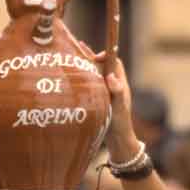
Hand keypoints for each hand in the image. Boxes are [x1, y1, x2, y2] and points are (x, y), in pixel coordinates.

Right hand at [80, 42, 138, 162]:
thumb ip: (117, 92)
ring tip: (69, 58)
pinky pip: (89, 87)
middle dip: (90, 57)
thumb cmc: (120, 124)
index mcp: (119, 84)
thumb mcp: (119, 108)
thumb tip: (111, 77)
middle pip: (102, 66)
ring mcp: (104, 94)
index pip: (114, 62)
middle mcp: (112, 87)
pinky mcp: (98, 102)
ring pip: (94, 76)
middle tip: (76, 47)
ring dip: (84, 67)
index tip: (94, 57)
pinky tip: (69, 80)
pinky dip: (81, 80)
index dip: (105, 55)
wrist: (118, 142)